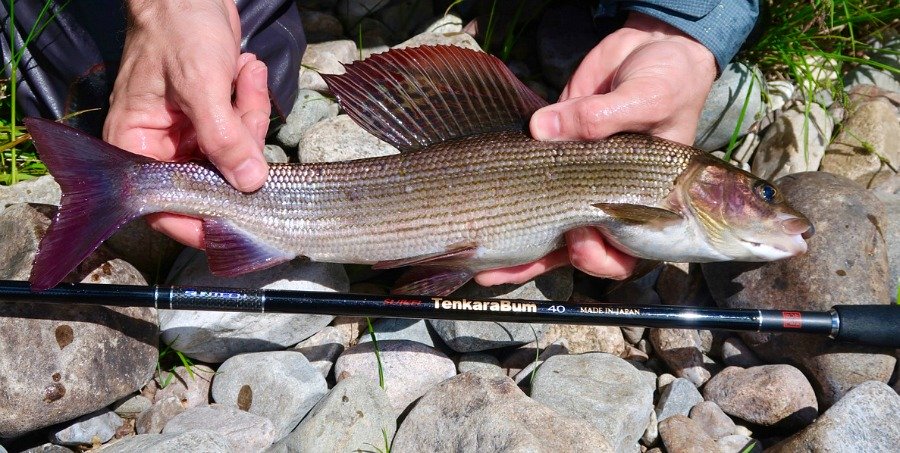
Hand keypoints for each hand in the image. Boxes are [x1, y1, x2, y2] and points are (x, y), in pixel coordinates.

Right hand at [103, 0, 270, 248]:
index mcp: (136, 145)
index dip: (198, 219)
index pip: (163, 205)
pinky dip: (250, 102)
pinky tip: (246, 70)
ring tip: (244, 74)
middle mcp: (162, 146)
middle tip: (244, 112)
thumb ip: (223, 137)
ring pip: (235, 156)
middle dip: (238, 147)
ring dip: (248, 116)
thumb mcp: (201, 85)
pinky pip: (244, 131)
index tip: (234, 224)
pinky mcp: (215, 119)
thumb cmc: (177, 29)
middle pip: (210, 180)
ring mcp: (191, 134)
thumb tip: (250, 183)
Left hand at [475, 12, 716, 285]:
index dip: (601, 255)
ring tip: (483, 267)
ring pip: (547, 229)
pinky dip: (505, 202)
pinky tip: (479, 223)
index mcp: (646, 204)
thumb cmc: (670, 82)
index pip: (626, 255)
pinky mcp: (553, 161)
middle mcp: (610, 202)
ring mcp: (579, 184)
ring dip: (516, 252)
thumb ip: (602, 116)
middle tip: (513, 253)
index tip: (583, 233)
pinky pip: (529, 187)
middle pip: (577, 251)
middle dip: (540, 262)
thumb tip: (543, 129)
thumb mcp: (648, 97)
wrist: (650, 51)